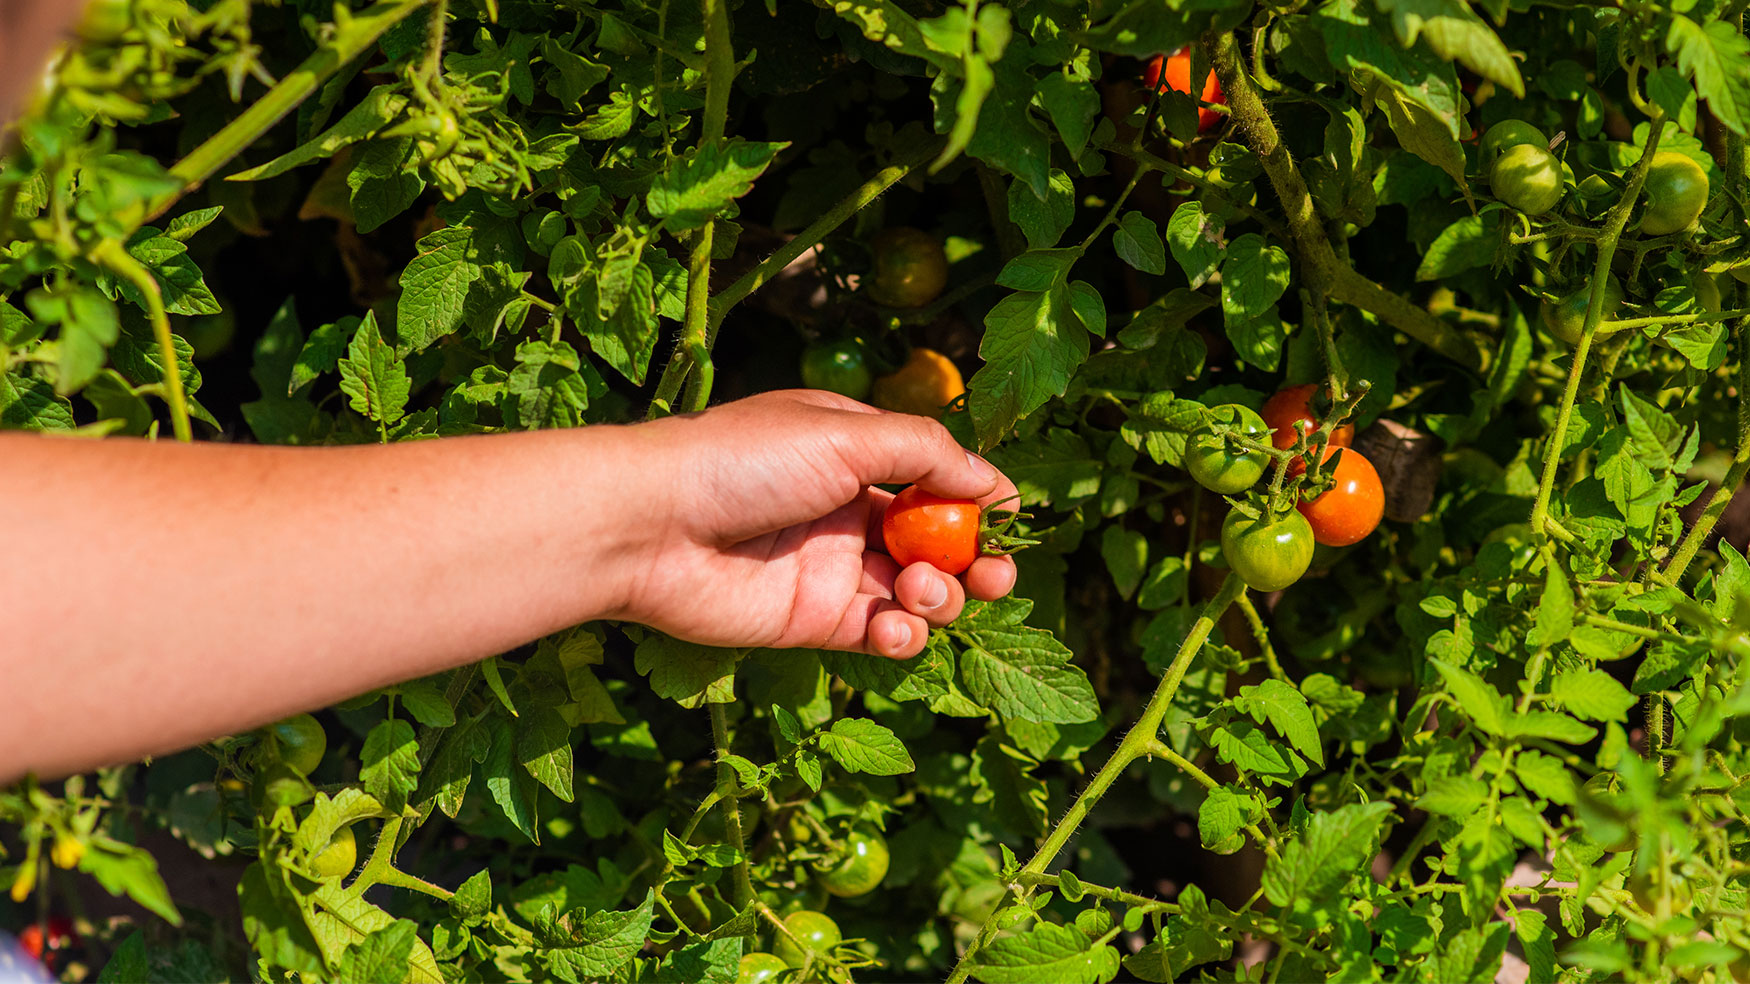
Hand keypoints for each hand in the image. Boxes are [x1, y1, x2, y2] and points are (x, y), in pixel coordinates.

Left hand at [611, 390, 1019, 657]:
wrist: (649, 525)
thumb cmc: (739, 461)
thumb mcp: (843, 435)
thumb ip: (925, 454)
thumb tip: (994, 482)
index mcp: (853, 453)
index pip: (938, 478)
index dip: (980, 501)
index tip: (1011, 519)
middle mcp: (848, 511)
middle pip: (939, 543)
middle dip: (977, 561)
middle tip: (993, 575)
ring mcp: (832, 569)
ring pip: (918, 594)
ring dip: (940, 597)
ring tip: (920, 589)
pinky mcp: (813, 623)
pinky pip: (881, 635)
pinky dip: (903, 636)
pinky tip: (894, 625)